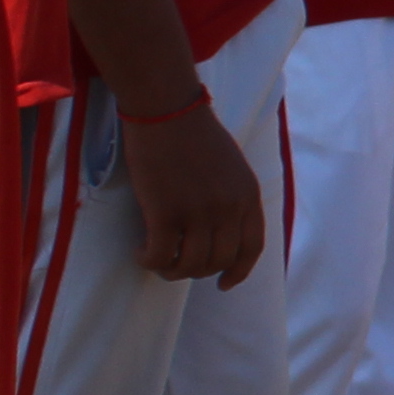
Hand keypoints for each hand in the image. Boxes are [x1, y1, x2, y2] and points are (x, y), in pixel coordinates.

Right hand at [124, 104, 268, 287]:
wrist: (167, 110)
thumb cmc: (194, 133)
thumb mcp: (232, 166)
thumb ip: (233, 197)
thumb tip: (220, 231)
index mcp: (248, 195)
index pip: (252, 247)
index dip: (239, 271)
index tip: (224, 284)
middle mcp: (229, 208)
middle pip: (218, 260)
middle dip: (197, 271)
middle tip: (176, 264)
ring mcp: (199, 212)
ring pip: (190, 265)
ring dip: (171, 269)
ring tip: (157, 259)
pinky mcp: (166, 213)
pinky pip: (160, 256)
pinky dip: (149, 261)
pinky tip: (141, 251)